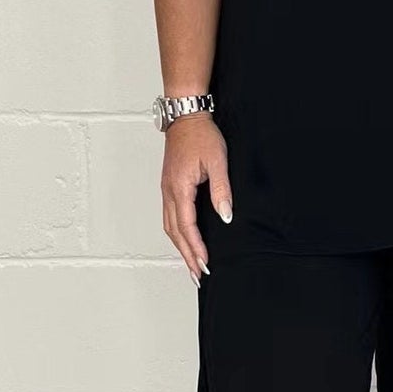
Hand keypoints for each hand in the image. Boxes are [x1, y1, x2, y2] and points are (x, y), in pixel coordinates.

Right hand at [161, 113, 231, 285]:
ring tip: (191, 264)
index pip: (187, 226)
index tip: (204, 263)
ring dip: (180, 248)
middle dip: (187, 255)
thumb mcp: (218, 161)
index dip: (196, 247)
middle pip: (175, 232)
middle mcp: (169, 192)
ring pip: (170, 227)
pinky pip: (170, 217)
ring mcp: (167, 190)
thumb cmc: (201, 135)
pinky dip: (177, 234)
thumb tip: (225, 216)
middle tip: (198, 275)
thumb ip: (221, 191)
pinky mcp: (169, 187)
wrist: (186, 116)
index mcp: (179, 188)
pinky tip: (185, 241)